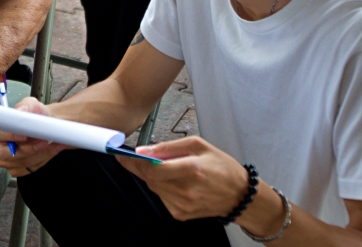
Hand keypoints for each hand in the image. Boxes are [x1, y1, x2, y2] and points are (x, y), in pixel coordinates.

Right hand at [0, 98, 66, 176]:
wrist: (43, 125)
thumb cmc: (33, 115)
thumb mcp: (31, 104)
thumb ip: (26, 106)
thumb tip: (21, 111)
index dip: (8, 135)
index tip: (23, 136)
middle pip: (7, 153)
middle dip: (28, 148)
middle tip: (42, 140)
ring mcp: (4, 160)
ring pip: (21, 162)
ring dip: (39, 153)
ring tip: (50, 142)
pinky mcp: (15, 169)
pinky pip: (29, 167)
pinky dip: (44, 158)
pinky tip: (50, 148)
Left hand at [119, 136, 249, 221]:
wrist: (240, 195)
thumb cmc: (222, 167)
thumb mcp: (198, 145)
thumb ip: (169, 146)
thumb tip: (144, 150)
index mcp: (191, 169)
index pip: (153, 168)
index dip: (134, 162)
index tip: (121, 154)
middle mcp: (186, 190)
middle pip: (150, 179)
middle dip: (140, 167)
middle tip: (135, 157)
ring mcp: (183, 205)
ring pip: (153, 188)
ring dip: (151, 176)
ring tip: (162, 167)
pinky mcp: (181, 214)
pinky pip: (161, 197)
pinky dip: (161, 187)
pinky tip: (172, 181)